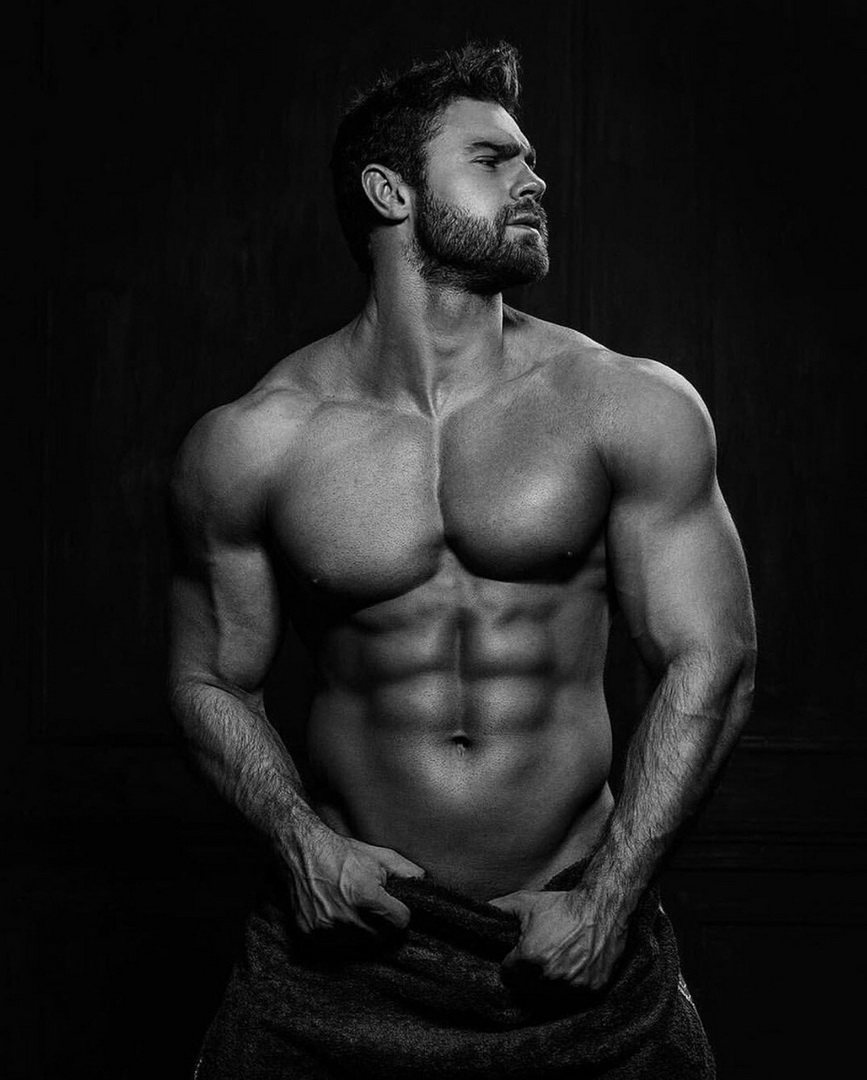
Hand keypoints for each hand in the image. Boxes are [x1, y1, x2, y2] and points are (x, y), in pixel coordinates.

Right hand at [281, 824, 425, 936]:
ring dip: (362, 933)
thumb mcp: (381, 857)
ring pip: (360, 945)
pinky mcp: (310, 936)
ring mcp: (326, 929)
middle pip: (381, 937)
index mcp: (366, 897)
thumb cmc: (344, 854)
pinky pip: (336, 948)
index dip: (400, 913)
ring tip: (354, 911)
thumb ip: (409, 873)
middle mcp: (346, 917)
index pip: (400, 923)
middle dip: (382, 924)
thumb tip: (427, 888)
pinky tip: (338, 917)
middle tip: (372, 907)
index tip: (394, 906)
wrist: (303, 853)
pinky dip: (341, 937)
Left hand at [489, 887, 628, 991]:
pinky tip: (570, 969)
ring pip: (549, 997)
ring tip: (553, 964)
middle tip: (536, 960)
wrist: (601, 907)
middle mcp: (550, 975)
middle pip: (527, 989)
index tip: (517, 957)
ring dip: (547, 985)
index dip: (511, 964)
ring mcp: (572, 985)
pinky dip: (569, 988)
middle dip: (527, 976)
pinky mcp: (592, 990)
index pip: (508, 975)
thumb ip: (497, 908)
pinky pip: (572, 998)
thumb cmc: (561, 905)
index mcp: (530, 957)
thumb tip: (478, 912)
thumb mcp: (525, 901)